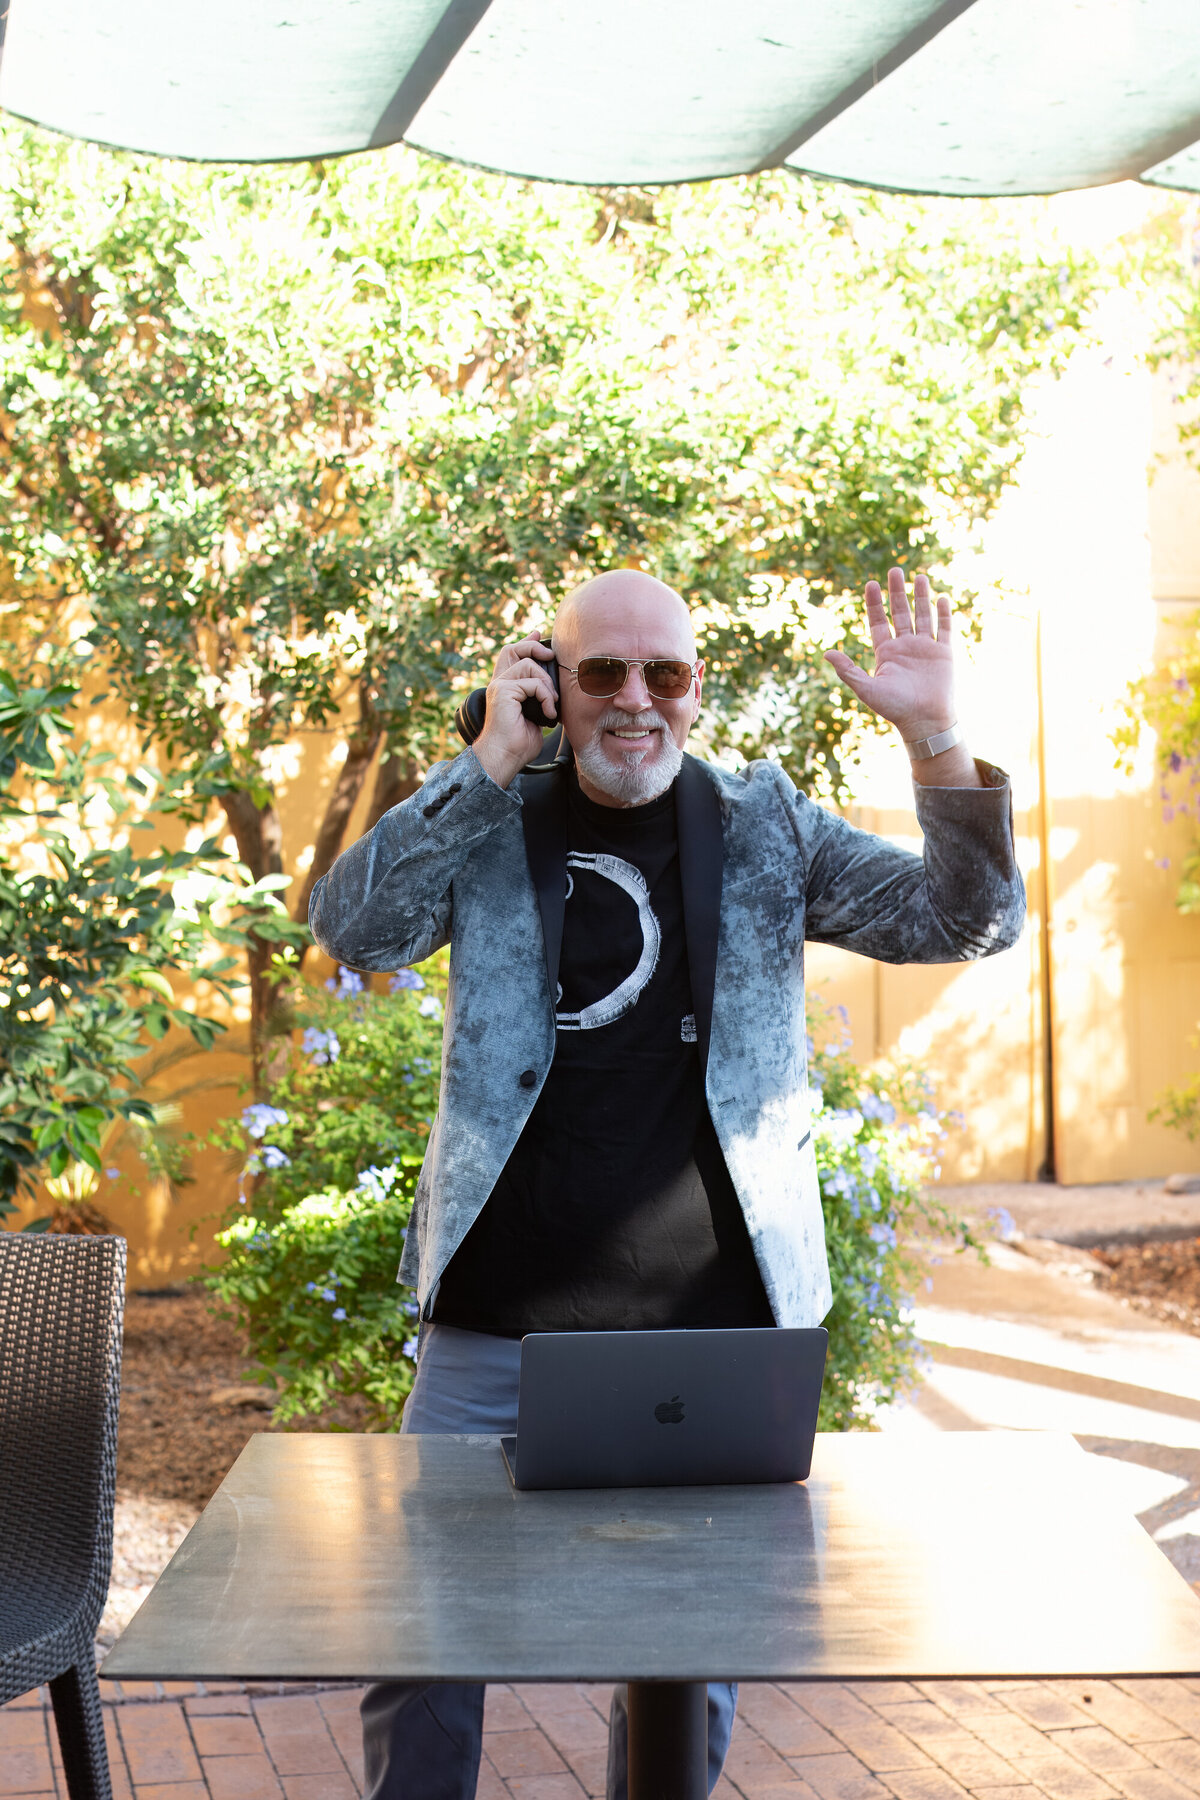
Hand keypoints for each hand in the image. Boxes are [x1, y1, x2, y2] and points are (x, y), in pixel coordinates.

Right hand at [471, 635, 557, 789]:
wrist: (505, 757)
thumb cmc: (518, 744)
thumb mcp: (536, 716)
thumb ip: (540, 698)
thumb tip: (554, 691)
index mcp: (505, 688)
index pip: (512, 655)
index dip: (526, 642)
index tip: (538, 635)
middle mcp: (499, 683)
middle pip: (514, 649)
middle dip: (535, 647)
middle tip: (551, 655)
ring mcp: (499, 686)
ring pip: (529, 665)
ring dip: (547, 684)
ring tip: (551, 704)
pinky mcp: (503, 691)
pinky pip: (533, 683)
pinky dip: (546, 696)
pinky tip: (548, 713)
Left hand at [824, 568, 955, 740]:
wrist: (924, 722)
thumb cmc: (894, 708)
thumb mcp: (866, 689)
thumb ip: (848, 670)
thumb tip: (827, 653)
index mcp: (886, 653)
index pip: (879, 622)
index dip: (875, 603)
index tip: (871, 584)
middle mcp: (905, 647)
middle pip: (901, 613)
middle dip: (898, 592)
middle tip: (895, 570)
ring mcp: (925, 649)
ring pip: (923, 616)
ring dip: (921, 597)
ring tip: (919, 577)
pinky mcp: (944, 654)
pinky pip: (944, 629)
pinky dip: (944, 614)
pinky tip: (941, 598)